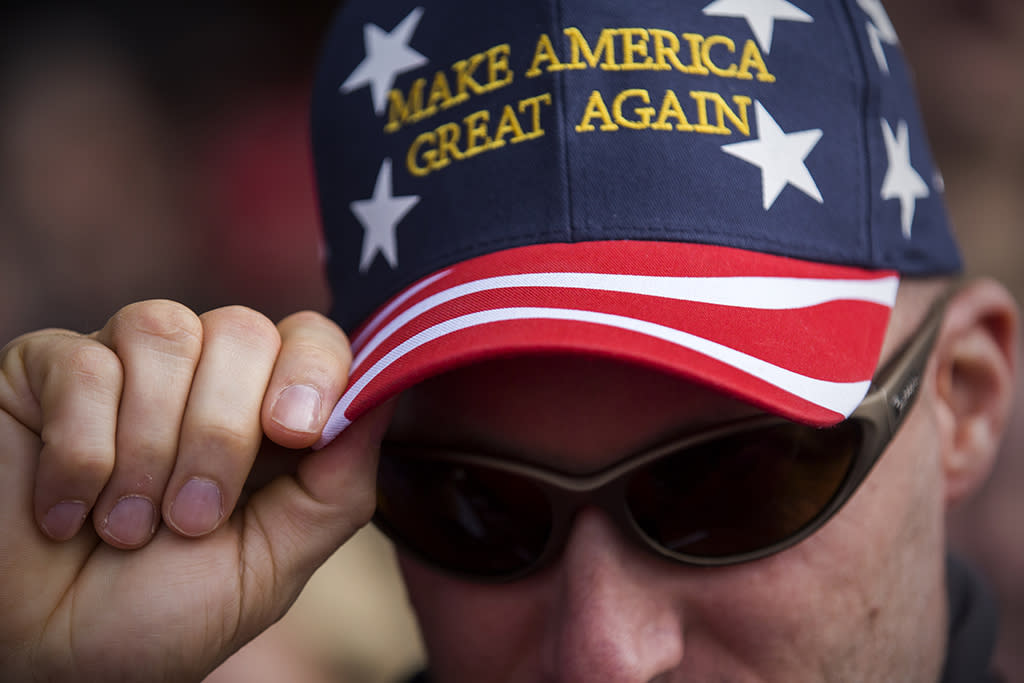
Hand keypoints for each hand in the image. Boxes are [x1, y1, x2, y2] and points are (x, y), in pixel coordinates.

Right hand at [0, 301, 390, 682]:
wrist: (43, 660)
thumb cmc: (155, 616)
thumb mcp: (270, 562)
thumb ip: (336, 486)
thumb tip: (386, 398)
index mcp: (260, 416)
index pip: (311, 339)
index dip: (313, 369)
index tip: (294, 432)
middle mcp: (197, 376)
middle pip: (244, 329)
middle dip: (222, 433)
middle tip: (191, 519)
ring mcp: (122, 366)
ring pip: (166, 332)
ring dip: (152, 446)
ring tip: (125, 527)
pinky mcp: (45, 371)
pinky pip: (84, 365)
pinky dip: (82, 454)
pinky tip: (63, 513)